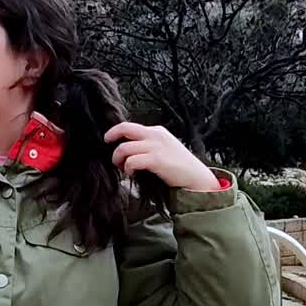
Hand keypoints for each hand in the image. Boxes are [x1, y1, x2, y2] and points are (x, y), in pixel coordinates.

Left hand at [105, 123, 220, 190]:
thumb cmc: (179, 167)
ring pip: (124, 147)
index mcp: (157, 131)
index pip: (130, 126)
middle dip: (111, 136)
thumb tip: (128, 150)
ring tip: (123, 168)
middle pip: (124, 128)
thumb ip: (149, 145)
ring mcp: (156, 146)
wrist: (197, 178)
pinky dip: (127, 168)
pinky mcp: (156, 160)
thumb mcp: (165, 148)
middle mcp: (155, 135)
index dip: (116, 133)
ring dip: (118, 159)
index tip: (110, 142)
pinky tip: (131, 174)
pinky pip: (132, 161)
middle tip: (109, 148)